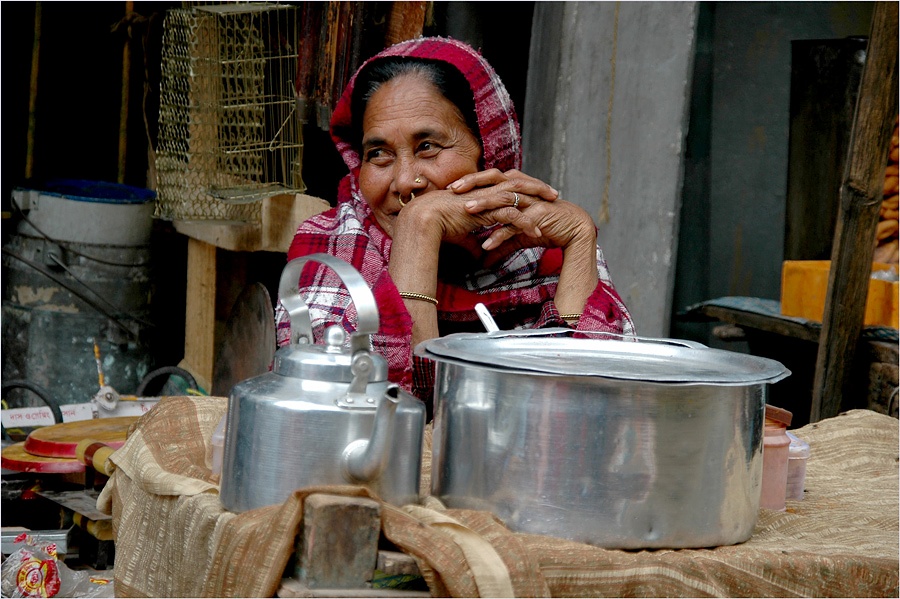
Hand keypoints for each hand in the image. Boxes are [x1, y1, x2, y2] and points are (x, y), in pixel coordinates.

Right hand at [394, 185, 544, 249]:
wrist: (424, 220)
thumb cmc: (437, 226)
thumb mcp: (461, 234)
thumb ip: (473, 241)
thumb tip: (478, 255)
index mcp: (481, 191)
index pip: (508, 184)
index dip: (524, 188)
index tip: (538, 194)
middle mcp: (485, 190)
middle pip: (519, 182)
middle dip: (538, 187)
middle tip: (554, 194)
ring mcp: (486, 197)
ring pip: (519, 194)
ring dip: (537, 201)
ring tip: (553, 209)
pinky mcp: (485, 208)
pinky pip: (511, 214)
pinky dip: (524, 223)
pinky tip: (536, 232)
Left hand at [449, 169, 594, 252]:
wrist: (575, 231)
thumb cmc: (547, 227)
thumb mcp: (519, 235)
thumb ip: (502, 241)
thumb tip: (484, 255)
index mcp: (517, 188)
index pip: (490, 178)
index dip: (471, 181)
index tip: (451, 188)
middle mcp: (524, 190)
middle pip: (495, 179)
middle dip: (473, 183)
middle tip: (453, 190)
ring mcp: (532, 201)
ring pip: (505, 197)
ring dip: (486, 203)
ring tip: (467, 210)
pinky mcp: (540, 215)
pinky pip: (517, 223)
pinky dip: (501, 234)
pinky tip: (487, 244)